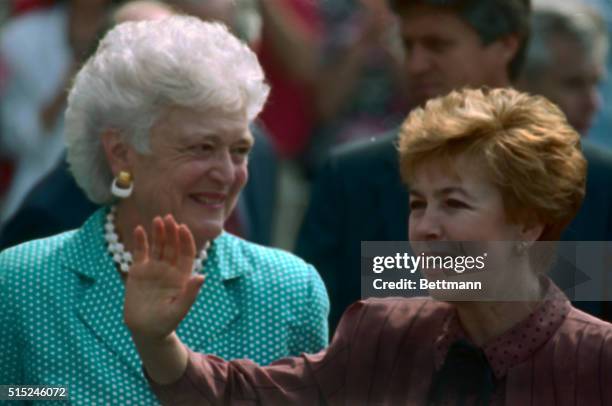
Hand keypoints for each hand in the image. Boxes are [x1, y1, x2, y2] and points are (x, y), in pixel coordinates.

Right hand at [124, 215, 204, 342]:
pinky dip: (140, 241)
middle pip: (172, 246)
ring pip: (157, 246)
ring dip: (158, 233)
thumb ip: (190, 294)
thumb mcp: (179, 310)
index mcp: (182, 276)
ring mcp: (154, 268)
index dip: (185, 240)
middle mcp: (169, 269)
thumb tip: (202, 276)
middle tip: (169, 218)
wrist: (145, 330)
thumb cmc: (165, 323)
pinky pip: (140, 253)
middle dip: (171, 232)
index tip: (183, 228)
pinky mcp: (139, 271)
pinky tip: (139, 229)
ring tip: (157, 220)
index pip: (186, 254)